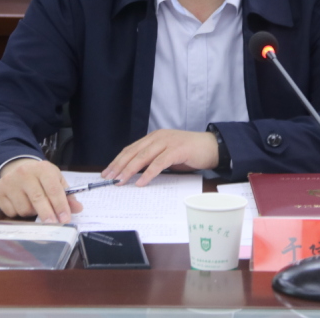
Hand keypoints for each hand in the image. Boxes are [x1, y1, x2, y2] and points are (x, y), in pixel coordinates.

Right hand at [0, 159, 82, 222]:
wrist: (16, 168)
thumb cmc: (40, 176)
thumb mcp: (55, 180)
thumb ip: (67, 195)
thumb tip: (78, 209)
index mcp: (42, 168)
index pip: (53, 189)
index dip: (60, 205)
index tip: (65, 219)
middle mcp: (24, 173)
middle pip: (38, 199)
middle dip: (48, 215)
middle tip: (54, 225)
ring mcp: (9, 182)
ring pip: (24, 208)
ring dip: (32, 213)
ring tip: (34, 205)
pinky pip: (11, 212)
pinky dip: (18, 213)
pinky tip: (20, 203)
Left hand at [102, 129, 218, 186]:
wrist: (212, 147)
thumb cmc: (190, 152)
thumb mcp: (167, 155)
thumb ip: (153, 160)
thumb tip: (135, 174)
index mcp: (154, 137)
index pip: (131, 149)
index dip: (118, 160)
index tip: (107, 172)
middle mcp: (158, 137)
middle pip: (133, 152)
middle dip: (119, 166)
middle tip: (108, 178)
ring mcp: (167, 142)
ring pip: (143, 157)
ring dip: (130, 170)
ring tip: (120, 181)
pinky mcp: (177, 150)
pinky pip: (159, 163)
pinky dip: (148, 173)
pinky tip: (141, 182)